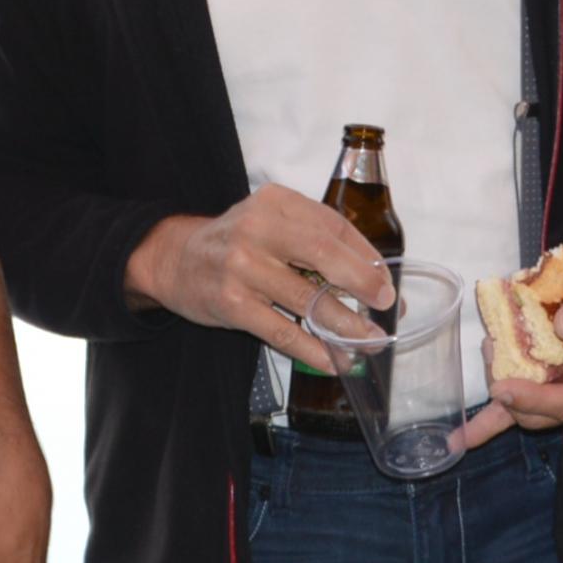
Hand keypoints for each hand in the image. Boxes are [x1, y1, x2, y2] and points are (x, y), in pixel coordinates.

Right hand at [124, 185, 394, 375]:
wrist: (175, 260)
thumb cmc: (235, 242)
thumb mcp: (270, 221)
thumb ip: (314, 238)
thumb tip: (372, 277)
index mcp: (275, 202)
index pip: (333, 226)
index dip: (366, 256)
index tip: (385, 281)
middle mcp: (257, 228)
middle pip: (323, 254)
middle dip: (362, 283)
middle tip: (386, 305)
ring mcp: (242, 266)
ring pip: (307, 299)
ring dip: (345, 325)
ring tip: (368, 341)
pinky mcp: (231, 303)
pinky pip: (282, 331)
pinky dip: (311, 349)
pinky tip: (332, 359)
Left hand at [451, 232, 562, 453]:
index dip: (537, 400)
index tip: (504, 389)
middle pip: (546, 415)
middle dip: (512, 394)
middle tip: (490, 349)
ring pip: (527, 411)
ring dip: (500, 389)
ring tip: (488, 347)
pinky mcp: (546, 381)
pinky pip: (517, 406)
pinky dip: (490, 422)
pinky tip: (463, 437)